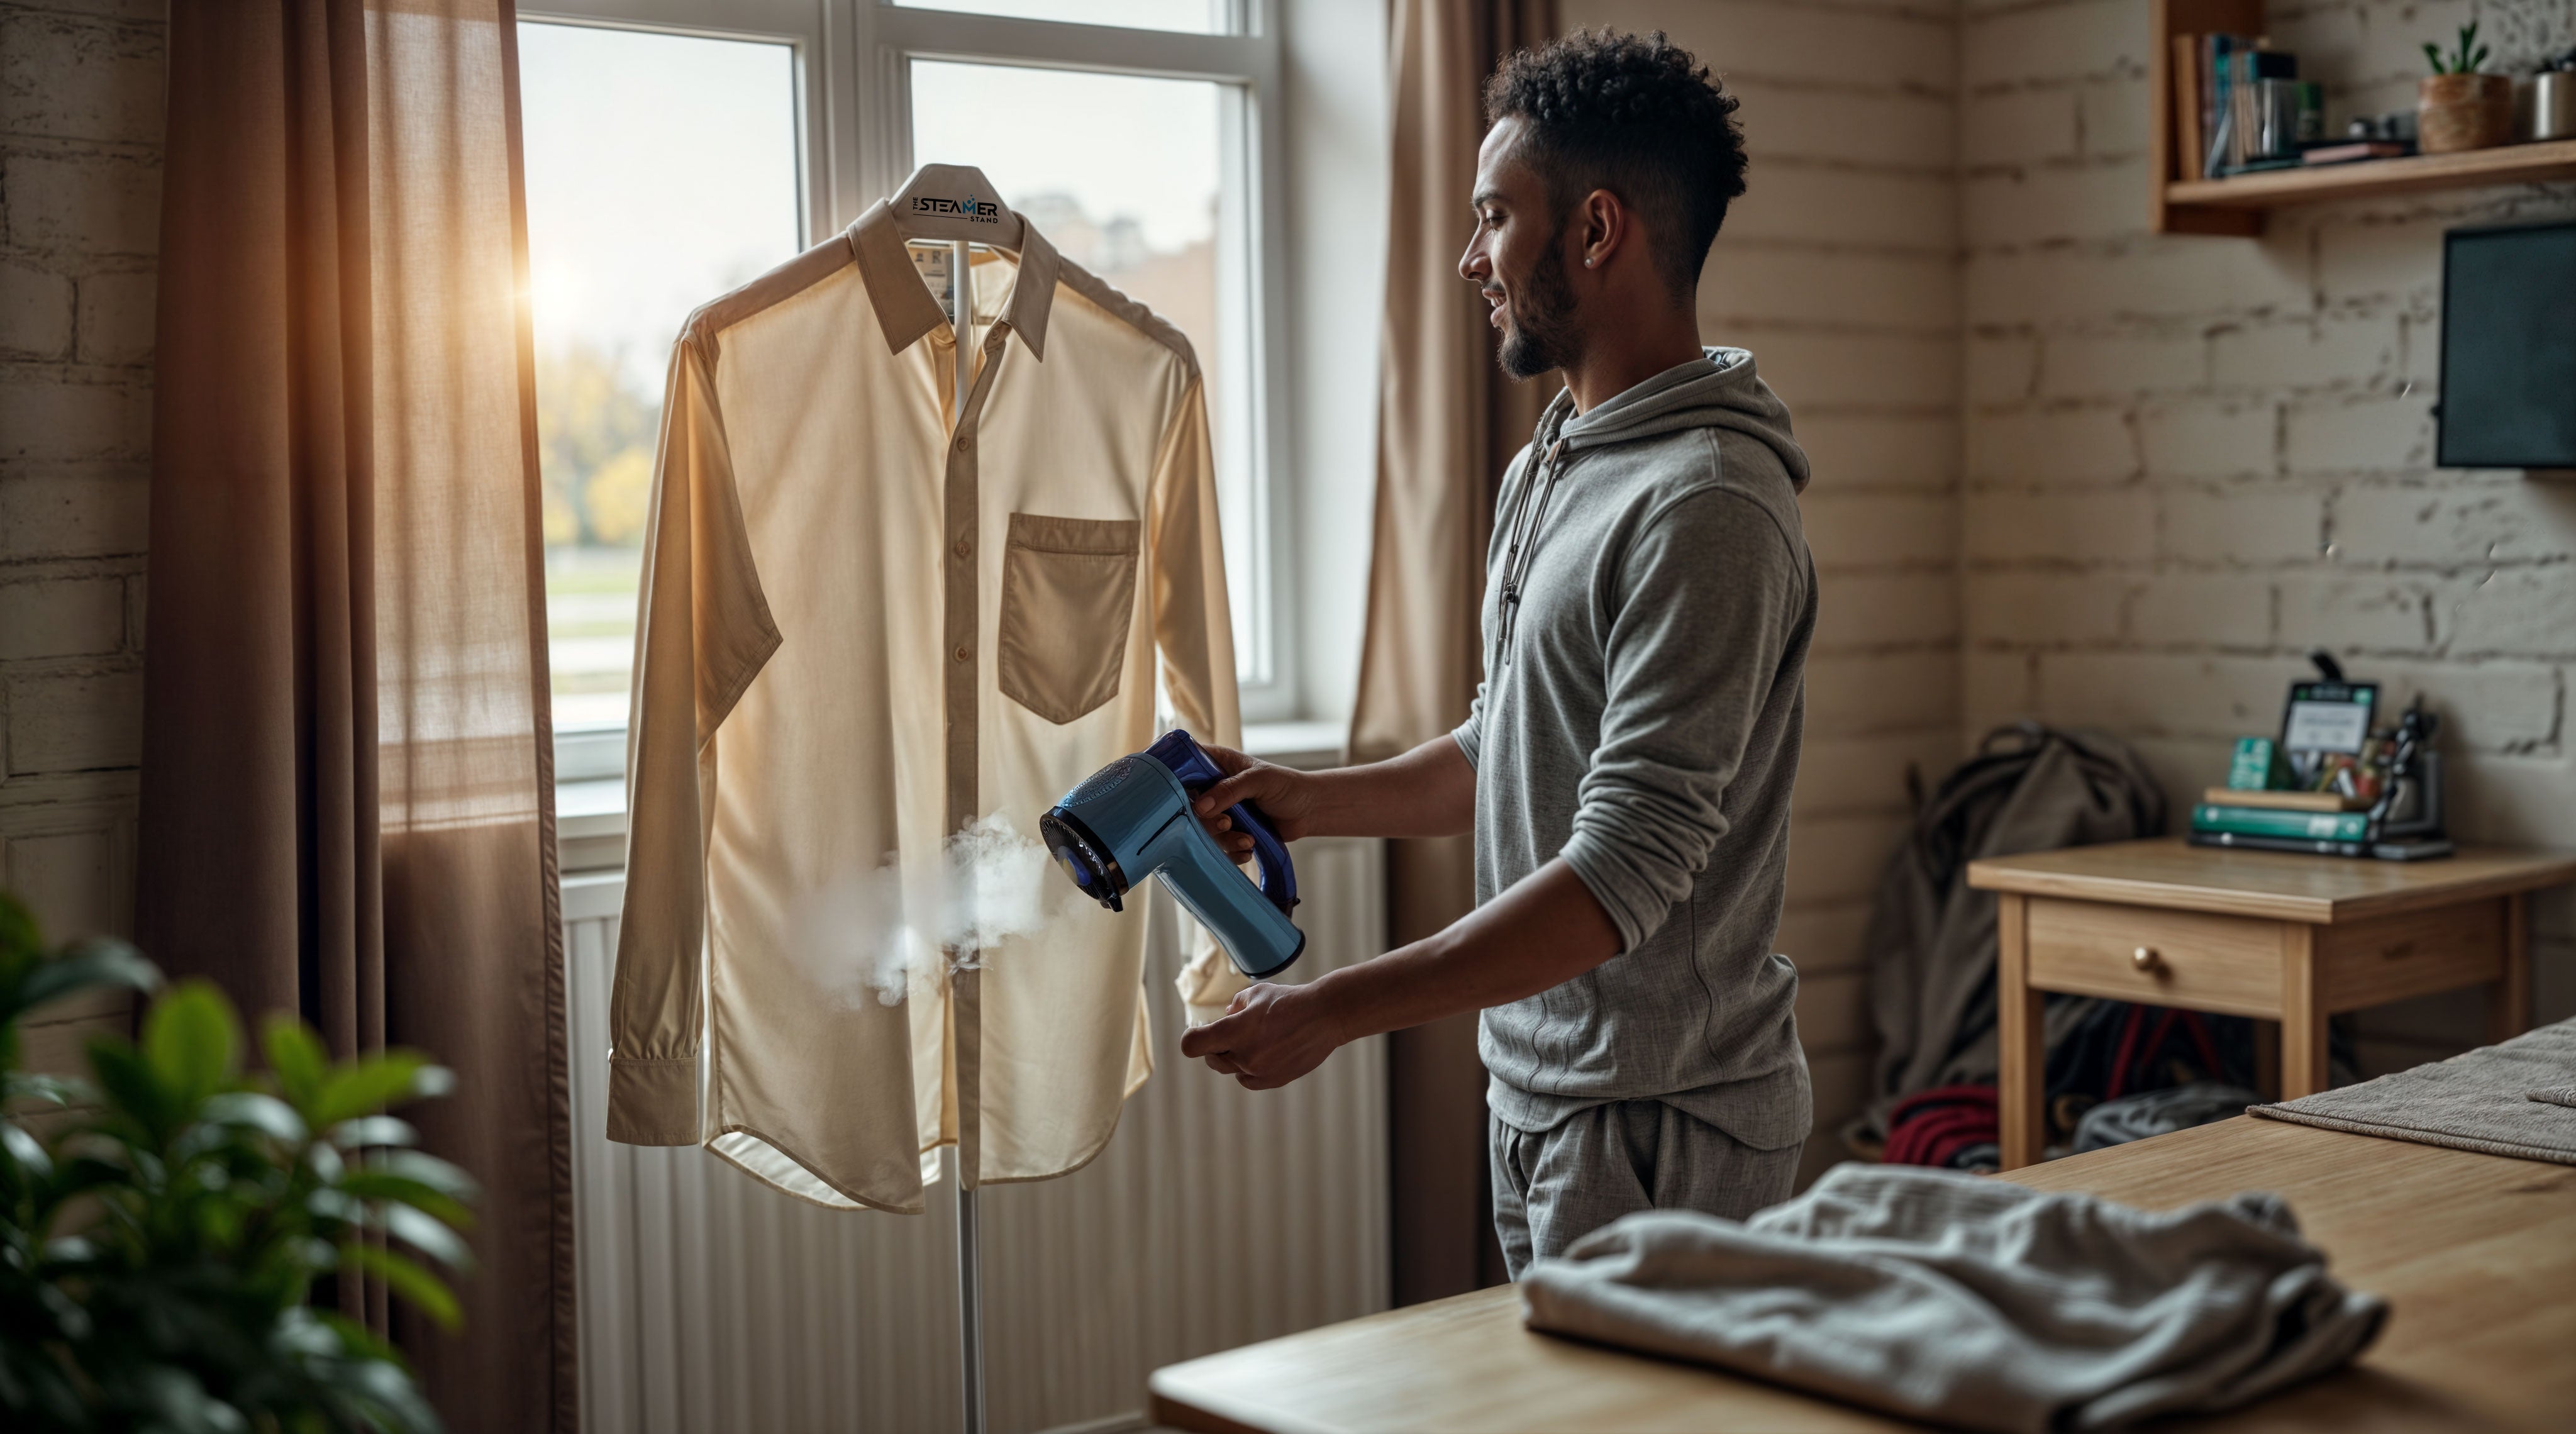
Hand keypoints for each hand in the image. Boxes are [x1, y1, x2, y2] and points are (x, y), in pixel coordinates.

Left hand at [1178, 981, 1345, 1089]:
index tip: (1197, 1032)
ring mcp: (1258, 1071)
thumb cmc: (1290, 1000)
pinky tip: (1261, 1054)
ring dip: (1233, 1057)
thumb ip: (1236, 1006)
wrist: (1325, 1017)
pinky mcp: (1273, 1080)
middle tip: (1229, 1033)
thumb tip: (1226, 1016)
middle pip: (1211, 1059)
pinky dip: (1248, 1069)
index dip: (1191, 1038)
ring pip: (1230, 1069)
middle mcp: (1243, 1055)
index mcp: (1235, 1031)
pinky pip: (1248, 1079)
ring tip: (1253, 1040)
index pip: (1192, 1045)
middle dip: (1214, 1046)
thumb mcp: (1257, 993)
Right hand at [1189, 743, 1318, 859]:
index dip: (1177, 778)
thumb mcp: (1258, 781)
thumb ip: (1230, 790)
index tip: (1182, 796)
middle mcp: (1213, 787)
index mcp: (1217, 763)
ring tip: (1246, 839)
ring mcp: (1220, 810)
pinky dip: (1233, 851)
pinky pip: (1220, 846)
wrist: (1308, 810)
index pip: (1185, 765)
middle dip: (1207, 820)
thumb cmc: (1286, 786)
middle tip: (1227, 823)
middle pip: (1190, 805)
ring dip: (1224, 839)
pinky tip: (1249, 848)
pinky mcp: (1230, 831)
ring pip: (1204, 829)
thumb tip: (1200, 806)